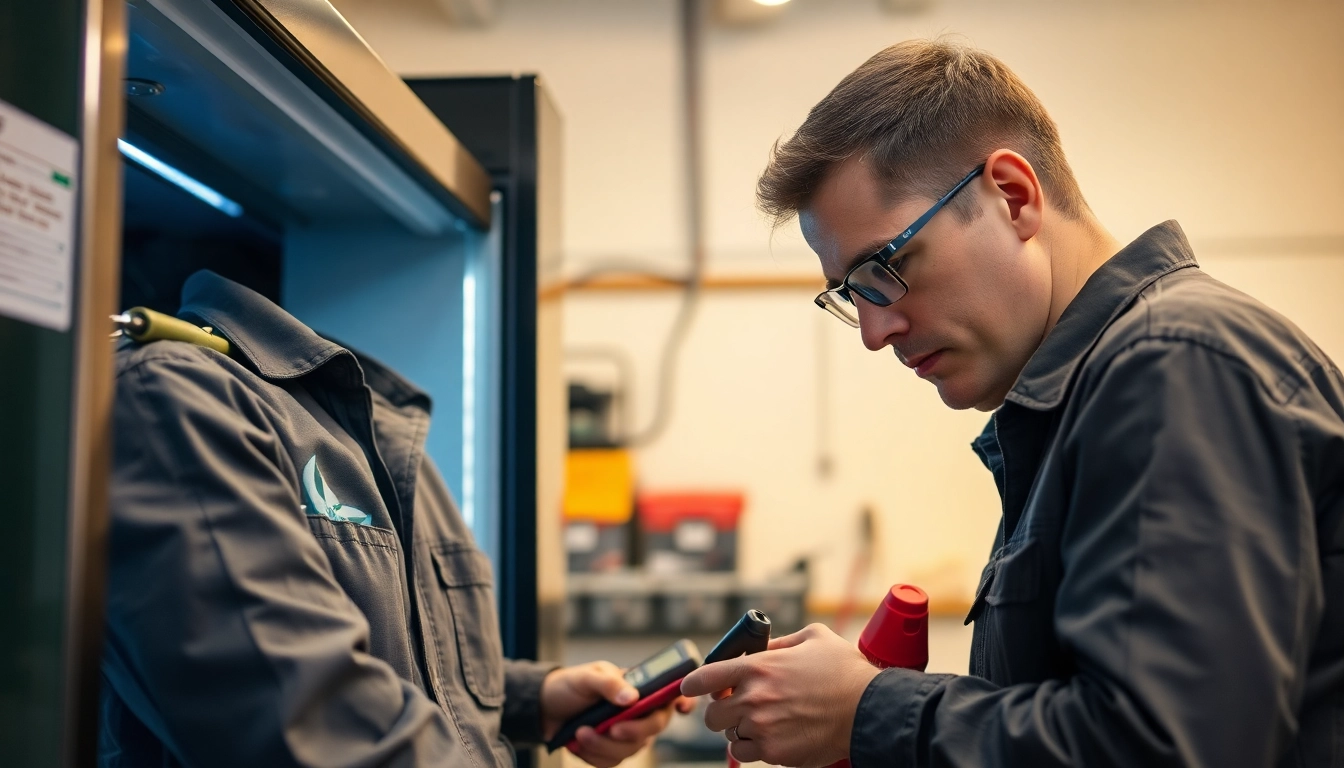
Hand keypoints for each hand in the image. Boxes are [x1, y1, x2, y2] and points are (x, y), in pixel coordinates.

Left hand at [541, 661, 694, 767]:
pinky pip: (612, 761)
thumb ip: (609, 684)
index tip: (682, 708)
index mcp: (640, 687)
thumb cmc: (572, 685)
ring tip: (580, 732)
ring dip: (604, 745)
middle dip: (634, 730)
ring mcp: (628, 733)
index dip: (684, 700)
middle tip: (611, 729)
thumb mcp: (587, 677)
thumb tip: (632, 698)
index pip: (671, 693)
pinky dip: (593, 755)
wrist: (546, 707)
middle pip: (655, 726)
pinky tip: (577, 744)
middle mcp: (640, 711)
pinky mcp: (612, 751)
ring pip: (632, 749)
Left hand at [679, 624, 880, 767]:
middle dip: (723, 712)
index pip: (705, 677)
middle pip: (712, 715)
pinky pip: (746, 754)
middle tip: (739, 708)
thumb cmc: (844, 671)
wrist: (869, 709)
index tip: (693, 687)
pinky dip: (754, 749)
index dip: (694, 683)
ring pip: (729, 736)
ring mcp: (762, 728)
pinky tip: (772, 738)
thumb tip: (763, 646)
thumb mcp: (813, 637)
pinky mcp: (775, 752)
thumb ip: (781, 641)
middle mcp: (754, 698)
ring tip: (764, 723)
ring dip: (741, 731)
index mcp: (758, 667)